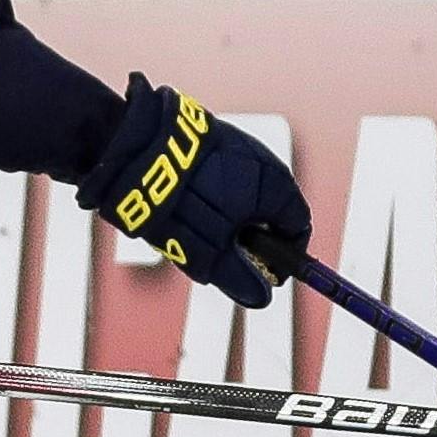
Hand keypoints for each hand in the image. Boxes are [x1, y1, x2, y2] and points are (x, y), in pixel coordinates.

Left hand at [76, 74, 311, 309]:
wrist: (139, 150)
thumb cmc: (182, 203)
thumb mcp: (211, 252)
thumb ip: (239, 276)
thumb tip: (261, 298)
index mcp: (277, 188)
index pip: (297, 228)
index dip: (283, 258)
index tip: (262, 275)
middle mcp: (266, 162)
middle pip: (272, 212)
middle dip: (253, 238)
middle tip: (222, 256)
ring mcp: (241, 145)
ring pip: (247, 193)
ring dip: (232, 217)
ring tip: (198, 231)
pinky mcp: (214, 139)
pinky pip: (225, 175)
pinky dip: (215, 195)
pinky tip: (186, 205)